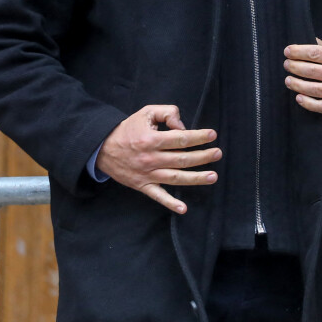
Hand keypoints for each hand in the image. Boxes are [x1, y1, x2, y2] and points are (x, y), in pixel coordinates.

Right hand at [96, 104, 221, 213]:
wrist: (103, 149)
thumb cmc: (129, 129)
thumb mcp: (146, 113)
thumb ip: (166, 113)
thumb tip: (182, 126)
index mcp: (151, 139)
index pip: (179, 139)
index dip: (198, 137)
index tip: (212, 135)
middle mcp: (150, 158)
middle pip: (182, 159)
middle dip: (202, 156)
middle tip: (218, 153)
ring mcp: (147, 174)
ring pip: (175, 178)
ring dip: (196, 178)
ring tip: (213, 176)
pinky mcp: (143, 186)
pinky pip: (158, 196)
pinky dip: (170, 203)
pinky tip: (184, 208)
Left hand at [283, 39, 321, 115]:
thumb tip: (310, 41)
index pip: (317, 53)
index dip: (299, 52)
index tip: (288, 51)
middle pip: (313, 70)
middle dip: (295, 67)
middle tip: (286, 65)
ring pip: (316, 89)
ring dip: (298, 84)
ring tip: (288, 80)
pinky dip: (309, 103)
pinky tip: (299, 98)